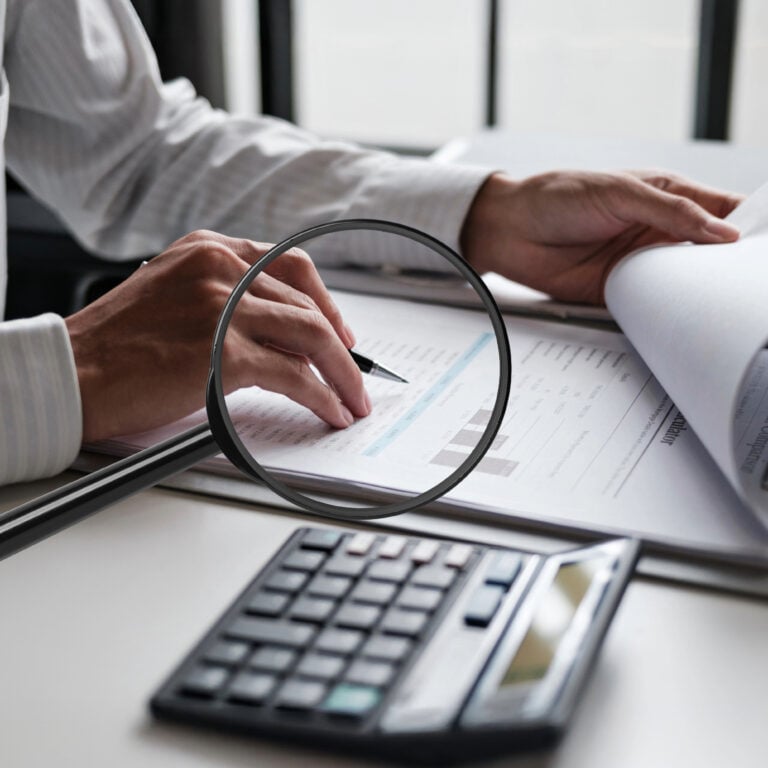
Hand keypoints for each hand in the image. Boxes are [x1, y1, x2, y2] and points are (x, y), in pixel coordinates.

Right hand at [65, 230, 370, 441]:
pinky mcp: (224, 352)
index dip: (324, 300)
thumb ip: (224, 299)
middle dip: (340, 344)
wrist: (71, 372)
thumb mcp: (173, 296)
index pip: (288, 264)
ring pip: (311, 335)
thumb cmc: (115, 345)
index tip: (339, 330)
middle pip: (307, 302)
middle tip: (354, 371)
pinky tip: (329, 410)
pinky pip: (294, 374)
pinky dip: (321, 395)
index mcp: (208, 250)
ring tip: (353, 399)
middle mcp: (219, 269)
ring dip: (342, 372)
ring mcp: (223, 308)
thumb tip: (277, 331)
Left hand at [460, 170, 744, 303]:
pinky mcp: (619, 290)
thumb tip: (721, 231)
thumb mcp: (617, 191)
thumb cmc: (556, 196)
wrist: (509, 229)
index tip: (761, 246)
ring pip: (685, 282)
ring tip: (723, 302)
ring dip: (700, 291)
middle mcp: (659, 231)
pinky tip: (679, 316)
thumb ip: (670, 210)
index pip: (724, 211)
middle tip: (749, 282)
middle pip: (711, 253)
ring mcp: (640, 262)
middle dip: (730, 266)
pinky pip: (652, 304)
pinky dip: (666, 311)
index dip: (748, 226)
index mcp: (668, 198)